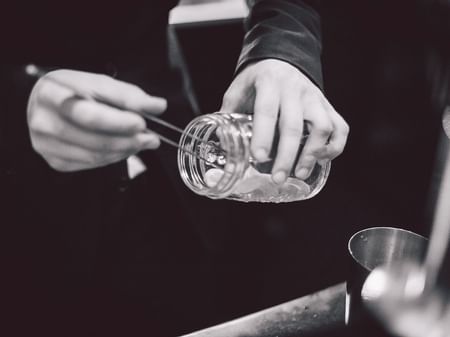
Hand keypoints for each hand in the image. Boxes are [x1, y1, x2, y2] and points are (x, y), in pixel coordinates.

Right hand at [27, 69, 166, 171]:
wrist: (46, 105)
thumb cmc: (74, 91)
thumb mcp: (100, 84)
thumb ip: (129, 96)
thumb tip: (158, 106)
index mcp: (53, 93)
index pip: (90, 114)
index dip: (119, 122)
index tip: (142, 122)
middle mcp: (43, 121)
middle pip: (94, 139)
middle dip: (128, 139)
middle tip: (151, 137)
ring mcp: (47, 144)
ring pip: (96, 155)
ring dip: (125, 150)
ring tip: (142, 141)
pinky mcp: (55, 161)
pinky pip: (92, 164)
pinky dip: (114, 157)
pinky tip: (123, 148)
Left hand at [220, 59, 348, 183]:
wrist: (282, 60)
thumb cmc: (258, 80)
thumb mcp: (239, 89)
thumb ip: (229, 112)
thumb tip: (218, 140)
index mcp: (269, 83)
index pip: (267, 110)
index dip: (263, 135)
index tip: (258, 157)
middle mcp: (295, 89)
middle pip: (294, 125)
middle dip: (286, 156)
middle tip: (278, 178)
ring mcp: (314, 98)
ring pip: (322, 126)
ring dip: (313, 153)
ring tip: (300, 173)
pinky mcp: (327, 106)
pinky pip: (340, 127)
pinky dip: (335, 146)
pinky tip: (321, 160)